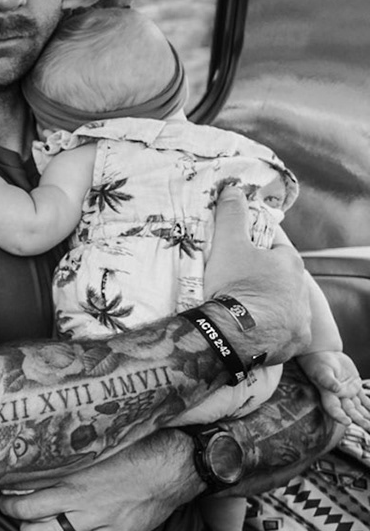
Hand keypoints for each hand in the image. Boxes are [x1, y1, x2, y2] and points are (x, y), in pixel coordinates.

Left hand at [0, 432, 198, 530]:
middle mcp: (84, 498)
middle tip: (9, 510)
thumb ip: (73, 454)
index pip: (30, 487)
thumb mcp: (99, 446)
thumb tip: (46, 446)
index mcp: (76, 473)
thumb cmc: (138, 450)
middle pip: (34, 512)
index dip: (11, 493)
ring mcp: (102, 519)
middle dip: (15, 513)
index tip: (4, 490)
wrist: (175, 465)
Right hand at [201, 187, 311, 365]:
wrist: (235, 333)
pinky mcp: (295, 341)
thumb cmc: (235, 286)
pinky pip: (284, 333)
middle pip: (282, 280)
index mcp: (290, 263)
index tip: (239, 257)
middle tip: (236, 286)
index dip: (257, 252)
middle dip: (264, 281)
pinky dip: (272, 332)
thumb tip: (232, 189)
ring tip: (243, 312)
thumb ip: (231, 215)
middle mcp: (302, 290)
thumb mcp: (228, 244)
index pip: (276, 250)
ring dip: (269, 307)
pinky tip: (254, 333)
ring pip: (285, 307)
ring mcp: (301, 317)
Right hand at [298, 350, 369, 432]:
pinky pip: (365, 398)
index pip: (334, 409)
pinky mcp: (355, 386)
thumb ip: (328, 380)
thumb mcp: (321, 371)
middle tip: (369, 427)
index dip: (340, 416)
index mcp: (328, 395)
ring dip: (367, 416)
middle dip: (359, 420)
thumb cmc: (317, 363)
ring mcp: (348, 392)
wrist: (323, 353)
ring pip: (359, 408)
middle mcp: (339, 397)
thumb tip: (336, 389)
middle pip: (350, 411)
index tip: (348, 422)